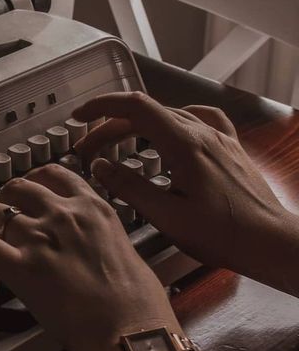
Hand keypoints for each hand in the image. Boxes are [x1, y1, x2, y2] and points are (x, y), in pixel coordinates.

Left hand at [0, 165, 177, 350]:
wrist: (130, 329)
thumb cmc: (138, 303)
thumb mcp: (127, 252)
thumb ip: (103, 239)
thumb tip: (93, 248)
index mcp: (94, 207)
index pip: (56, 175)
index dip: (36, 181)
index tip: (30, 188)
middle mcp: (64, 214)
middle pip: (20, 189)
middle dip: (7, 199)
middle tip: (2, 214)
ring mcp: (39, 238)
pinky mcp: (20, 266)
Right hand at [73, 92, 298, 295]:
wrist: (272, 242)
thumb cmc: (225, 235)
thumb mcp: (168, 217)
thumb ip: (130, 188)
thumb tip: (100, 166)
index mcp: (185, 145)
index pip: (134, 107)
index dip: (101, 107)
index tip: (79, 118)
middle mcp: (202, 133)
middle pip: (146, 113)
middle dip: (111, 127)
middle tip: (88, 150)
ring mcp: (219, 138)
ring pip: (168, 115)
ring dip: (137, 126)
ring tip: (119, 145)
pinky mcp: (229, 148)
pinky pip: (198, 120)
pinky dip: (173, 121)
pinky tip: (170, 131)